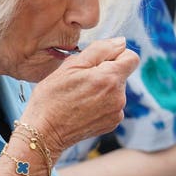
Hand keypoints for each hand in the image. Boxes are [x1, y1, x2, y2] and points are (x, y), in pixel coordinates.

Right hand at [20, 37, 138, 152]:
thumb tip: (121, 42)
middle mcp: (119, 97)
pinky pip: (111, 105)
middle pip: (121, 74)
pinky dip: (100, 103)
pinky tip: (82, 107)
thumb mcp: (71, 65)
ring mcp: (116, 112)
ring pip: (115, 89)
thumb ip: (100, 50)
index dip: (115, 54)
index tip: (97, 61)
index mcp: (110, 78)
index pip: (131, 57)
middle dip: (104, 72)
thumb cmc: (52, 97)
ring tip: (78, 95)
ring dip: (102, 88)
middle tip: (79, 79)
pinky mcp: (111, 123)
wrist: (44, 133)